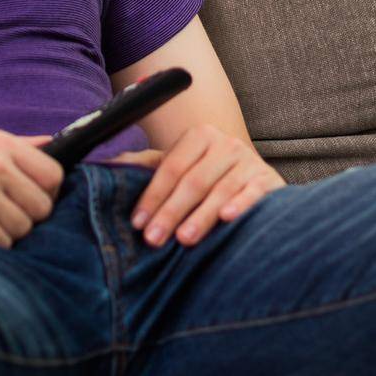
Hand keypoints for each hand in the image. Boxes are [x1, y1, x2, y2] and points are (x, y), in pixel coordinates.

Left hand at [122, 124, 285, 247]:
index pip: (171, 167)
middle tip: (154, 239)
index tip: (138, 222)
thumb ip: (145, 166)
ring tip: (184, 239)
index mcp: (199, 136)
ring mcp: (249, 161)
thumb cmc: (206, 174)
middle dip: (171, 212)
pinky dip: (241, 205)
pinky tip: (227, 218)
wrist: (252, 175)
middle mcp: (226, 144)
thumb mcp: (177, 165)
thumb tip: (106, 167)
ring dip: (201, 216)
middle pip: (193, 181)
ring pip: (221, 190)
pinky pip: (254, 193)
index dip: (153, 195)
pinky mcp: (269, 180)